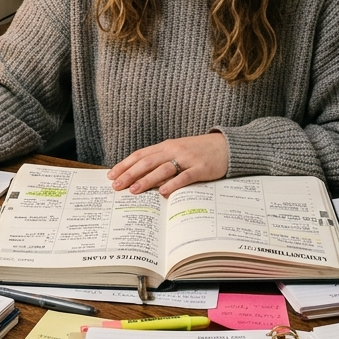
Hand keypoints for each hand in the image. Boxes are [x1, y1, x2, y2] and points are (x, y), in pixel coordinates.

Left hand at [107, 132, 228, 195]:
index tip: (112, 175)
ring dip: (146, 180)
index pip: (140, 155)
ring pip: (163, 169)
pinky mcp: (201, 168)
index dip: (125, 165)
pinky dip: (173, 184)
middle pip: (147, 162)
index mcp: (166, 146)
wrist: (227, 146)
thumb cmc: (199, 152)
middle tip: (116, 186)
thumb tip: (140, 176)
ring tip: (133, 190)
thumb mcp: (178, 152)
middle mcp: (174, 150)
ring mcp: (188, 159)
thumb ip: (161, 161)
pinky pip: (185, 177)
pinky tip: (163, 192)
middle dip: (130, 174)